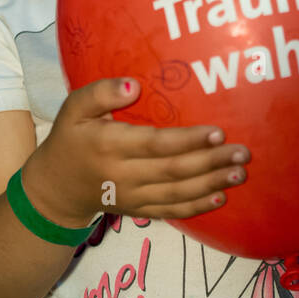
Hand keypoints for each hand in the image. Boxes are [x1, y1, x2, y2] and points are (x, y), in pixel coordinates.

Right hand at [24, 77, 248, 225]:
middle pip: (174, 171)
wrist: (56, 188)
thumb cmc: (70, 139)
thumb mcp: (74, 108)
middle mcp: (123, 175)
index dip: (189, 140)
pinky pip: (171, 211)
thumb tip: (135, 85)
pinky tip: (220, 198)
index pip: (156, 144)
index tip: (218, 131)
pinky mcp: (138, 210)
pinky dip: (196, 207)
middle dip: (211, 162)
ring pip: (177, 193)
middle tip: (242, 152)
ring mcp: (132, 197)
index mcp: (109, 146)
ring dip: (212, 184)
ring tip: (239, 173)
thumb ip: (101, 93)